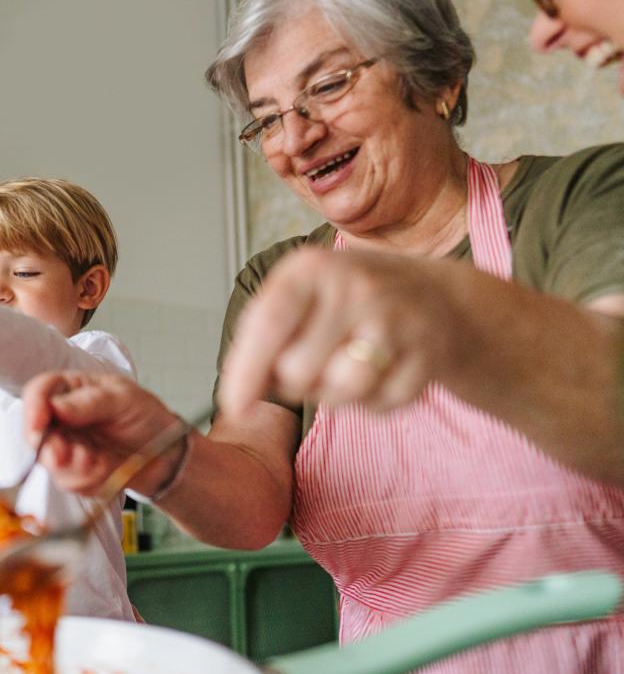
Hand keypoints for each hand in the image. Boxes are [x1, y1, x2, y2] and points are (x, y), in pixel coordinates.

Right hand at [22, 371, 181, 496]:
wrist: (165, 452)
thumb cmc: (144, 415)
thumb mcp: (124, 398)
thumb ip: (90, 401)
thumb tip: (56, 406)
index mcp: (69, 389)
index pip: (38, 392)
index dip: (33, 410)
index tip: (38, 428)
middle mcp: (60, 418)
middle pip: (35, 432)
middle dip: (52, 448)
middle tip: (77, 455)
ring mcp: (65, 446)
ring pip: (51, 462)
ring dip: (75, 467)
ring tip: (101, 461)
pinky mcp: (73, 473)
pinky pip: (69, 481)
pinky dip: (89, 479)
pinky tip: (108, 468)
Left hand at [218, 246, 465, 415]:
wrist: (439, 300)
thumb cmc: (351, 302)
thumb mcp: (303, 295)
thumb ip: (263, 336)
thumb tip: (237, 396)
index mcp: (313, 267)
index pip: (269, 321)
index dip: (246, 370)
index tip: (234, 406)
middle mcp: (356, 286)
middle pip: (298, 369)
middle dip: (296, 382)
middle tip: (314, 363)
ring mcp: (396, 320)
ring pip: (341, 391)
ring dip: (334, 395)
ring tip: (345, 368)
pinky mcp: (427, 356)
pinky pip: (378, 406)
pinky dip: (372, 402)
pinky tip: (381, 372)